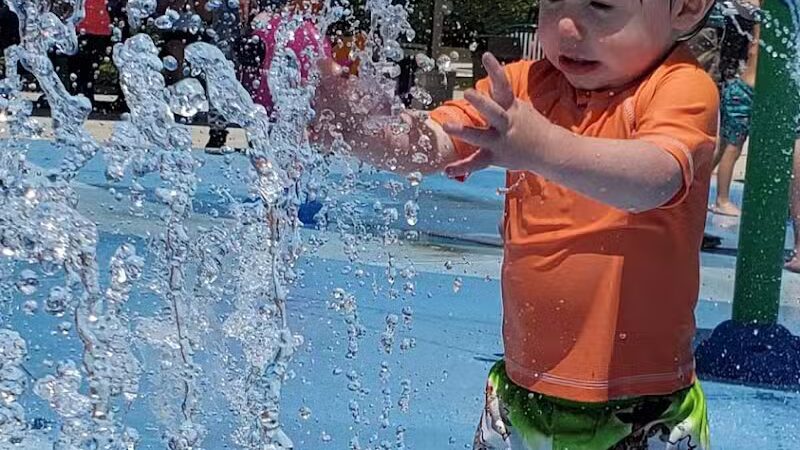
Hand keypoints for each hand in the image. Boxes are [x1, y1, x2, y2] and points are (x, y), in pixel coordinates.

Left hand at [443, 53, 559, 178]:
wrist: (549, 151)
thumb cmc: (531, 125)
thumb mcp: (519, 107)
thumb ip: (500, 97)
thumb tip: (488, 81)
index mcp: (512, 108)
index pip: (503, 85)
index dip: (495, 70)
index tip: (486, 56)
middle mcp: (506, 124)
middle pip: (494, 111)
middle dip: (481, 102)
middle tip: (467, 92)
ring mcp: (500, 142)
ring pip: (480, 136)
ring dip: (463, 132)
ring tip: (446, 126)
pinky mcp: (495, 157)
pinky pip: (476, 163)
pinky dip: (461, 167)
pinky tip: (446, 170)